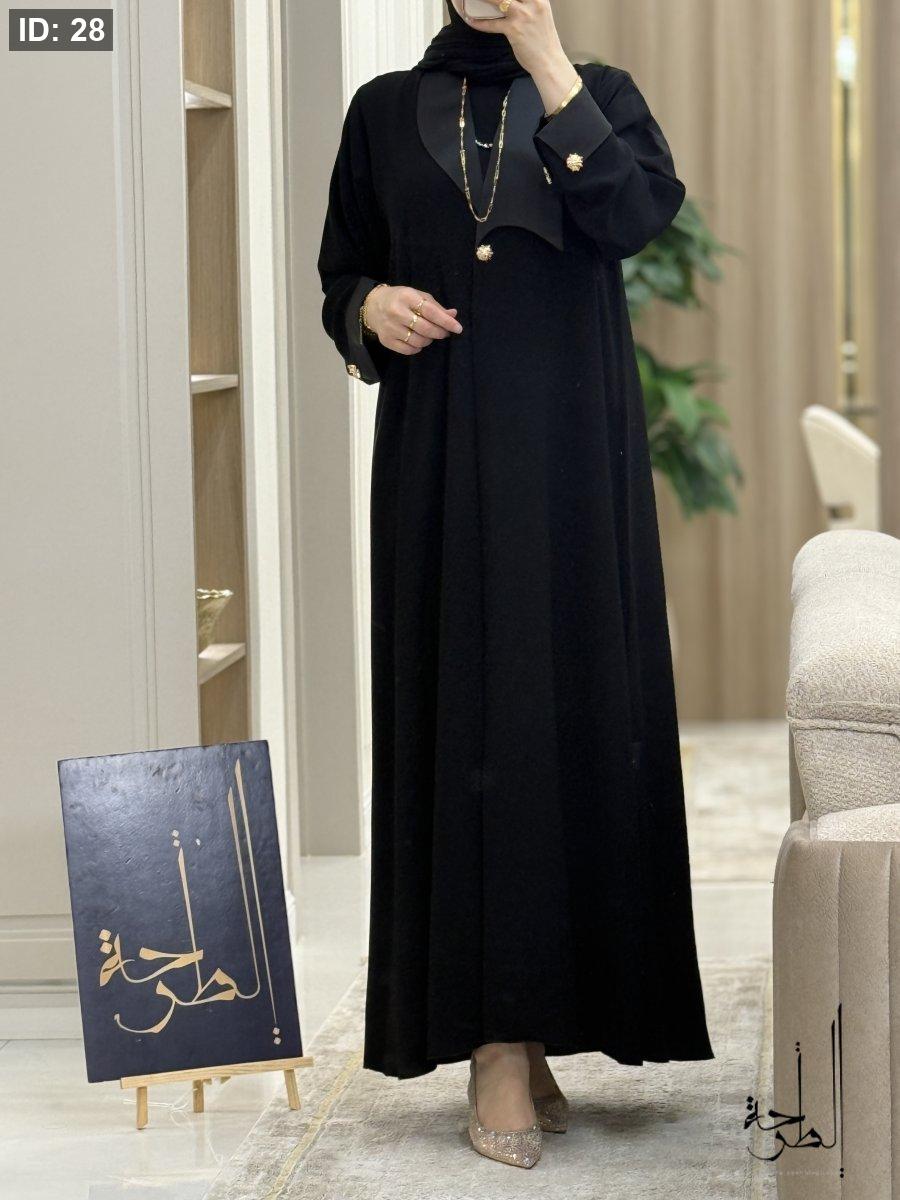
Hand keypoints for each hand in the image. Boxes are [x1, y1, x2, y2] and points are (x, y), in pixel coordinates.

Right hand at [364, 285, 462, 355]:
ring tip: (429, 335)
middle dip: (440, 333)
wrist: (372, 305)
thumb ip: (435, 306)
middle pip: (426, 329)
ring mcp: (390, 328)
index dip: (446, 321)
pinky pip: (409, 350)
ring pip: (418, 341)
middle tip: (445, 333)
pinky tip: (418, 341)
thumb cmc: (400, 299)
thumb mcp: (417, 296)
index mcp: (407, 297)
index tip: (458, 328)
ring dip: (429, 340)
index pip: (430, 312)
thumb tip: (453, 315)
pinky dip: (417, 348)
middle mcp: (397, 312)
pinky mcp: (386, 340)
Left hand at [464, 0, 578, 112]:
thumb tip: (509, 3)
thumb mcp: (540, 15)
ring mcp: (522, 15)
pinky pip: (492, 24)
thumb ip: (528, 5)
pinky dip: (480, 23)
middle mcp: (532, 2)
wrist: (549, 61)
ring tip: (472, 0)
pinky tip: (470, 21)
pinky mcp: (513, 29)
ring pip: (498, 0)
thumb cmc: (544, 41)